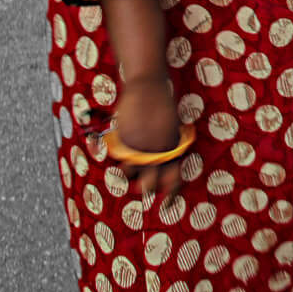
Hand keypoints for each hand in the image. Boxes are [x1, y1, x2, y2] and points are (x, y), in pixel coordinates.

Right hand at [111, 71, 185, 202]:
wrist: (149, 86)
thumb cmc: (163, 104)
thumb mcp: (173, 128)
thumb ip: (169, 147)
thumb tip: (164, 164)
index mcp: (173, 150)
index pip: (174, 181)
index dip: (171, 196)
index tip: (168, 205)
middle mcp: (156, 153)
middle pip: (150, 185)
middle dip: (146, 188)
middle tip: (144, 188)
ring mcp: (138, 147)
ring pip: (130, 174)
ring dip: (131, 172)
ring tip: (131, 165)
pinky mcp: (124, 140)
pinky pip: (119, 159)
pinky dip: (119, 159)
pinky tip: (121, 155)